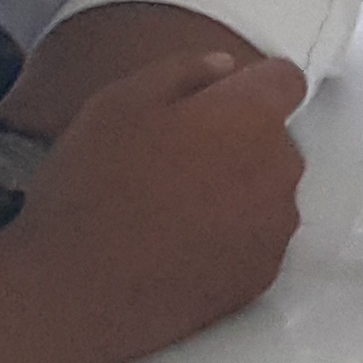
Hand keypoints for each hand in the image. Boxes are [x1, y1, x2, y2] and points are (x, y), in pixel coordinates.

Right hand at [0, 47, 307, 352]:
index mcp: (251, 117)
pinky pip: (257, 241)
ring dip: (238, 192)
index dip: (251, 85)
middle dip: (239, 141)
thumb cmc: (92, 190)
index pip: (285, 79)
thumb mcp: (118, 103)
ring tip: (172, 210)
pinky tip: (179, 247)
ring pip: (268, 192)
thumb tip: (223, 67)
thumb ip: (182, 71)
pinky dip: (232, 239)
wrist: (77, 294)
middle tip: (175, 161)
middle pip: (274, 139)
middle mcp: (279, 169)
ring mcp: (274, 228)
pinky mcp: (261, 276)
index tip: (215, 102)